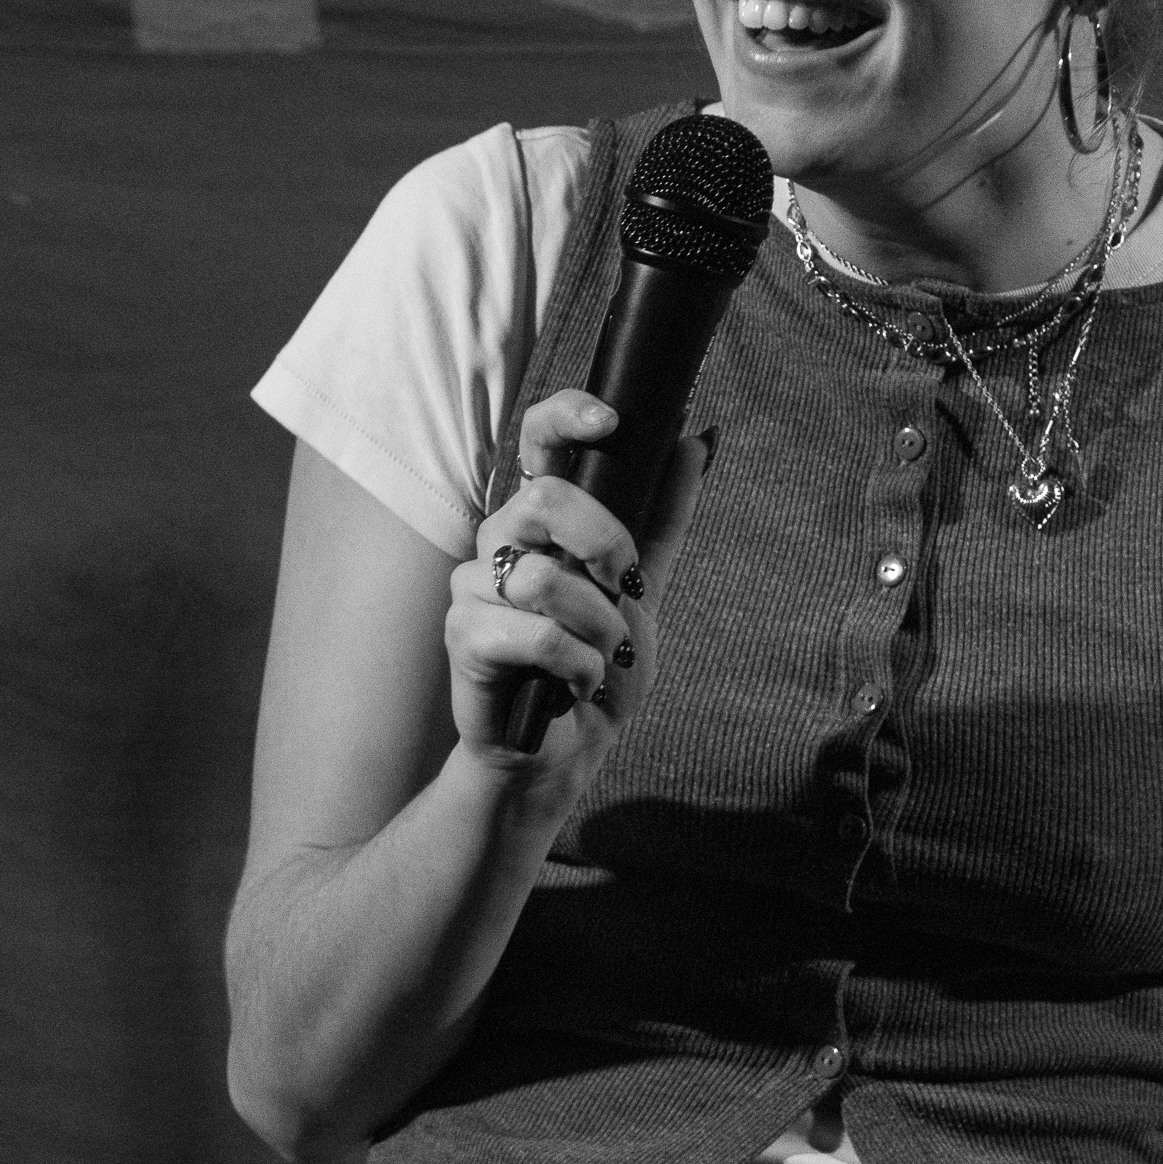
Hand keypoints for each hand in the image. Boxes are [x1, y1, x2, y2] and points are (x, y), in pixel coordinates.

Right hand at [446, 389, 709, 774]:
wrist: (567, 747)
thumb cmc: (599, 661)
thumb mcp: (645, 584)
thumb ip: (665, 513)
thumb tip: (699, 438)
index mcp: (541, 518)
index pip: (538, 439)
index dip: (566, 416)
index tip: (610, 422)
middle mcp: (499, 539)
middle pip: (542, 499)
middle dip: (606, 545)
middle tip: (625, 589)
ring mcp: (473, 585)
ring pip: (546, 579)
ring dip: (599, 627)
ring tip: (601, 655)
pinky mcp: (463, 636)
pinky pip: (538, 636)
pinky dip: (578, 667)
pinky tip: (576, 684)